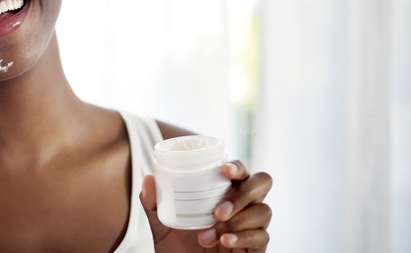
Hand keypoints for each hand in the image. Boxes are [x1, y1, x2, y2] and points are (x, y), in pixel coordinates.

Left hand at [140, 161, 271, 251]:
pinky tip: (224, 241)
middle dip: (244, 193)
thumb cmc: (179, 246)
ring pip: (262, 211)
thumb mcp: (162, 226)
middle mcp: (243, 205)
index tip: (224, 170)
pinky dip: (242, 237)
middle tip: (217, 211)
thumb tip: (148, 179)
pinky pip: (262, 237)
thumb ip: (154, 204)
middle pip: (262, 183)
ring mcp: (253, 225)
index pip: (240, 171)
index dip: (237, 166)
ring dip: (235, 221)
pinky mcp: (257, 247)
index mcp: (224, 192)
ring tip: (207, 237)